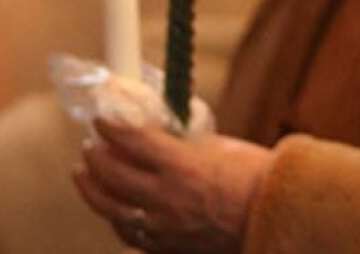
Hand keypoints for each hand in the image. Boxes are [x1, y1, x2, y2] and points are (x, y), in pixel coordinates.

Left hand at [73, 119, 274, 252]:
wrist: (276, 217)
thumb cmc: (255, 176)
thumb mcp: (220, 146)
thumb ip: (184, 142)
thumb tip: (160, 133)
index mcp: (181, 165)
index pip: (131, 140)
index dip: (111, 126)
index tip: (101, 118)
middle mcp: (166, 197)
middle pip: (112, 174)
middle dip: (95, 155)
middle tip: (90, 144)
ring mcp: (164, 226)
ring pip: (111, 209)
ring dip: (92, 189)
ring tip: (83, 173)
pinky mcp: (167, 246)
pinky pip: (129, 234)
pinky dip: (115, 218)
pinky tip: (112, 208)